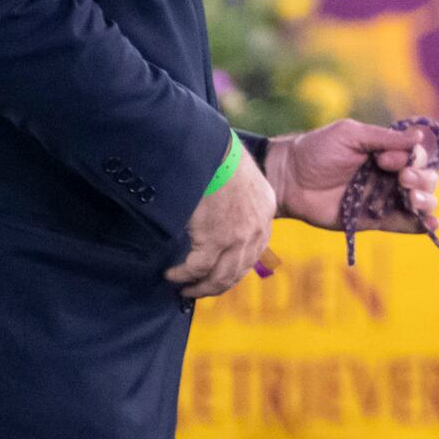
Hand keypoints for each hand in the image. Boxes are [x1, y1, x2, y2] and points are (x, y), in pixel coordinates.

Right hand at [165, 148, 275, 299]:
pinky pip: (197, 268)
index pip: (254, 253)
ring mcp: (237, 238)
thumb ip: (240, 202)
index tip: (216, 276)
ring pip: (220, 276)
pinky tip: (171, 275)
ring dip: (199, 287)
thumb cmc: (218, 156)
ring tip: (182, 288)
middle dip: (215, 285)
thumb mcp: (242, 180)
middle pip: (238, 271)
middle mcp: (257, 229)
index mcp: (266, 213)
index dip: (234, 269)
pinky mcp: (214, 239)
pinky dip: (182, 275)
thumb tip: (222, 218)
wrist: (210, 149)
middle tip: (195, 290)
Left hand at [266, 120, 436, 230]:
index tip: (385, 160)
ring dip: (426, 201)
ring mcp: (385, 199)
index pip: (416, 157)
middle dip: (422, 180)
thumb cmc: (316, 151)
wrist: (289, 180)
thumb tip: (420, 136)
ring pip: (422, 202)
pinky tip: (432, 224)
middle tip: (402, 179)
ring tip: (413, 200)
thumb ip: (384, 137)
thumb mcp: (350, 135)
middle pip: (426, 180)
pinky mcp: (376, 221)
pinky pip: (406, 225)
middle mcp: (390, 176)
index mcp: (387, 153)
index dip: (411, 159)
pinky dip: (422, 226)